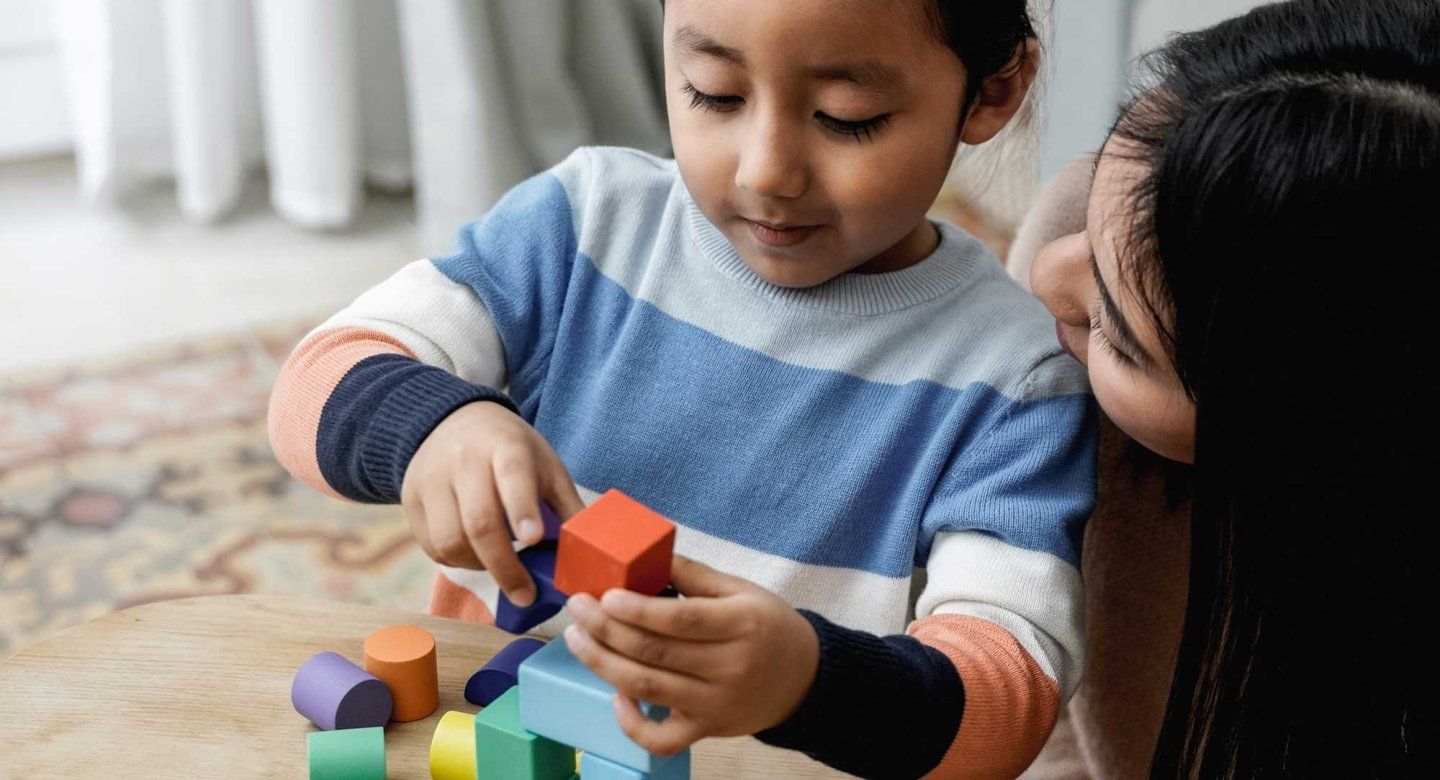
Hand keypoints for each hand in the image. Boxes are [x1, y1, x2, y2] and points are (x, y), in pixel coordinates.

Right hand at [401, 401, 582, 605]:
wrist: (454, 421)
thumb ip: (566, 505)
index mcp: (505, 446)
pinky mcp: (411, 498)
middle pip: (479, 521)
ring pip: (450, 540)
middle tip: (525, 593)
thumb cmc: (512, 450)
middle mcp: (463, 460)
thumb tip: (592, 553)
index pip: (512, 476)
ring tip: (501, 568)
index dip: (522, 509)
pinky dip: (457, 561)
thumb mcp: (546, 463)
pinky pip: (432, 545)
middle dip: (504, 566)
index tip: (534, 540)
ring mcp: (431, 479)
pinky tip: (477, 556)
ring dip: (479, 566)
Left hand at [562, 556, 819, 754]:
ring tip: (576, 639)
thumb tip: (643, 558)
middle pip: (656, 653)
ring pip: (648, 689)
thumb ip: (693, 575)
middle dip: (606, 629)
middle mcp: (730, 667)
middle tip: (576, 608)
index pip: (681, 619)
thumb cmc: (767, 626)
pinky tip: (615, 695)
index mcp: (742, 624)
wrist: (803, 679)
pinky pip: (661, 739)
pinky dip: (631, 723)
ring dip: (603, 664)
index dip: (638, 610)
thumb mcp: (742, 590)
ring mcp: (716, 705)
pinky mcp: (706, 731)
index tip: (604, 595)